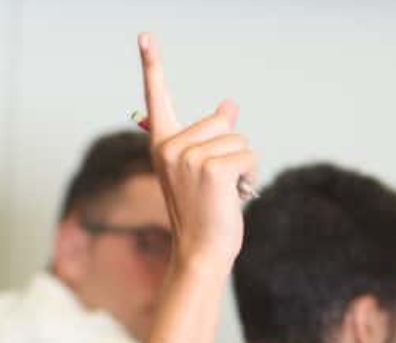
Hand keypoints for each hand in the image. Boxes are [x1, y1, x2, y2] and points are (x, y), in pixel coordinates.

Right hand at [138, 33, 256, 271]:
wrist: (201, 252)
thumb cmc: (204, 214)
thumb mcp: (207, 169)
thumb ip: (213, 135)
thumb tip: (229, 103)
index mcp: (162, 145)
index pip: (156, 97)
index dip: (152, 65)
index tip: (145, 35)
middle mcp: (169, 148)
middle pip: (222, 122)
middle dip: (230, 150)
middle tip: (216, 186)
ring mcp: (187, 158)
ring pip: (238, 139)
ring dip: (242, 166)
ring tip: (224, 194)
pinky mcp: (211, 169)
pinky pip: (248, 155)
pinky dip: (251, 176)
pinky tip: (234, 196)